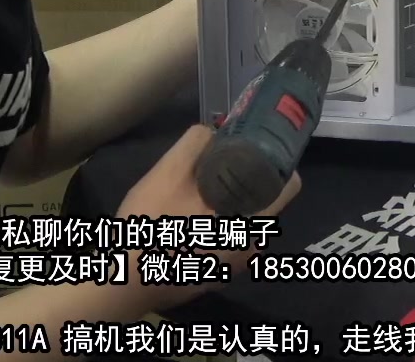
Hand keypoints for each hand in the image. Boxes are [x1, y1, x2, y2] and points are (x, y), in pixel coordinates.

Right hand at [116, 124, 301, 311]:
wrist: (124, 283)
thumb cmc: (150, 227)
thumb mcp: (166, 174)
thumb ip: (193, 146)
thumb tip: (213, 131)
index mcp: (251, 224)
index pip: (290, 186)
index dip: (276, 161)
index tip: (254, 147)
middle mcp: (251, 249)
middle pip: (265, 202)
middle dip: (246, 180)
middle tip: (218, 165)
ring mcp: (233, 267)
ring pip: (245, 222)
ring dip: (229, 204)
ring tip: (199, 190)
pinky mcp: (215, 276)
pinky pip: (228, 241)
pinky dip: (216, 226)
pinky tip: (186, 220)